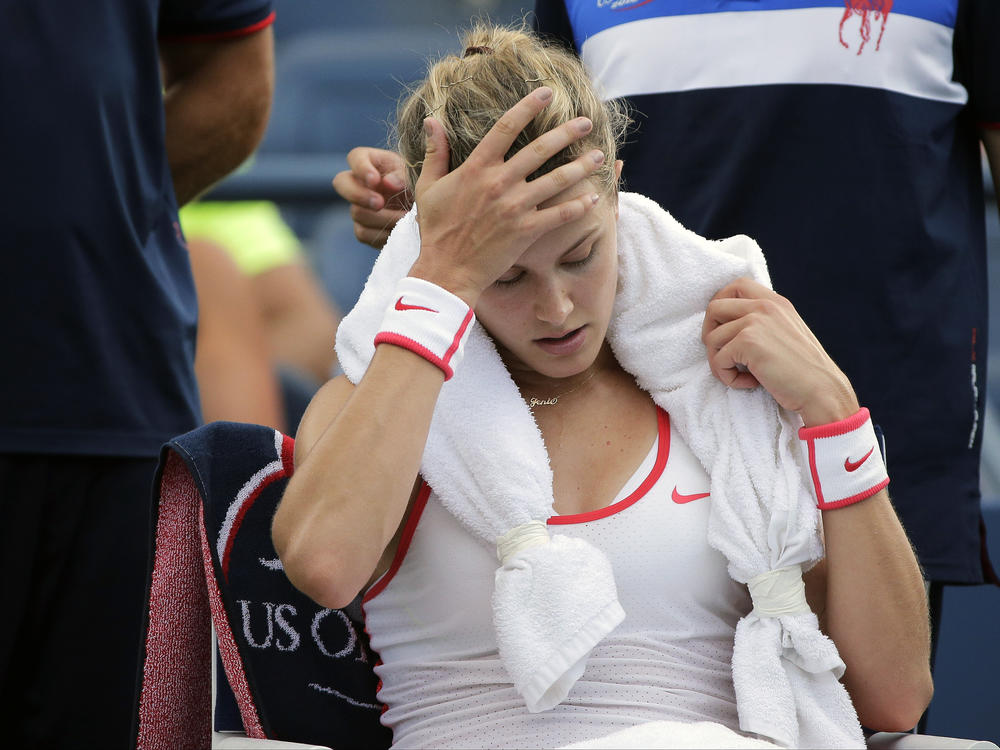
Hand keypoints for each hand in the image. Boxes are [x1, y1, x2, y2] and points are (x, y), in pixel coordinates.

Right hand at [332, 147, 411, 248]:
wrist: (426, 212)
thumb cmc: (419, 186)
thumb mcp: (414, 176)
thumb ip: (402, 176)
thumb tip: (387, 183)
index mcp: (372, 162)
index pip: (355, 158)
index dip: (361, 169)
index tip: (375, 180)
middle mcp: (360, 183)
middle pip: (341, 183)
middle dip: (359, 195)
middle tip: (379, 204)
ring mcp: (359, 206)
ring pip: (356, 212)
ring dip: (381, 218)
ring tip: (403, 219)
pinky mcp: (363, 228)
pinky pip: (363, 233)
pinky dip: (382, 234)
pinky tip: (398, 232)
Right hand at [408, 87, 605, 306]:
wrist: (447, 270)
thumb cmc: (436, 230)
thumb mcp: (428, 187)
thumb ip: (435, 152)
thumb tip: (432, 120)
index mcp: (476, 168)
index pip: (506, 127)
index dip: (528, 107)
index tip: (546, 93)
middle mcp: (499, 182)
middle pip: (540, 149)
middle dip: (567, 132)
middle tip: (586, 122)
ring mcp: (515, 207)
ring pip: (557, 180)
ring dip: (582, 166)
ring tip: (600, 156)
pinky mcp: (526, 231)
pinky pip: (560, 214)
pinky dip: (579, 206)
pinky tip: (594, 197)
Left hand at [701, 277, 858, 425]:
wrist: (822, 390)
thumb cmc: (803, 370)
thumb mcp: (786, 332)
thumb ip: (764, 322)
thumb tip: (730, 326)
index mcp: (775, 302)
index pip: (737, 286)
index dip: (721, 305)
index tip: (723, 329)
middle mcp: (764, 306)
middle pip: (714, 307)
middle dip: (709, 334)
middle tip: (724, 356)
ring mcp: (755, 322)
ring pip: (711, 338)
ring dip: (720, 363)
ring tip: (742, 376)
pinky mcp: (747, 342)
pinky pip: (718, 360)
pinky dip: (728, 377)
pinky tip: (750, 383)